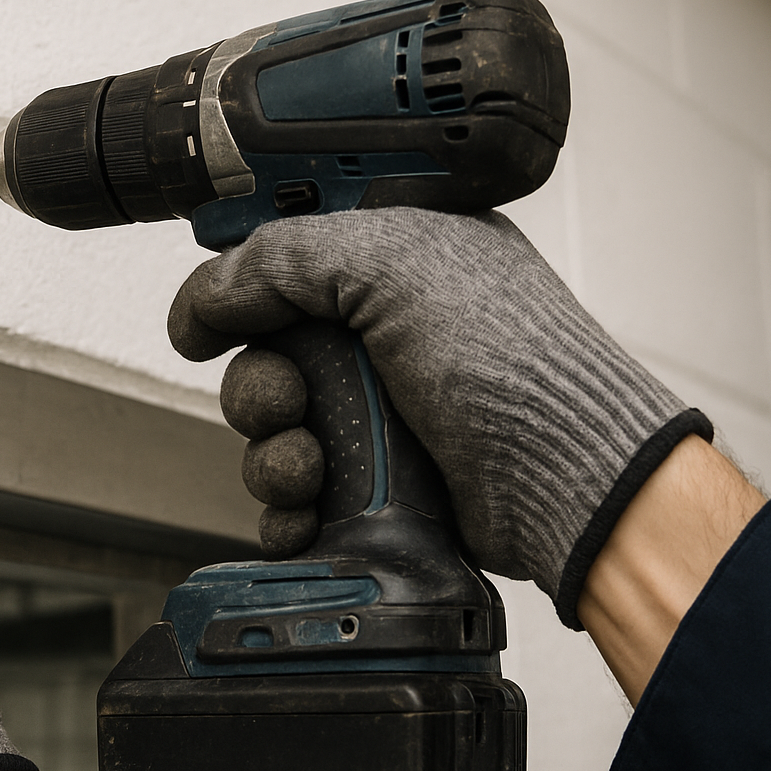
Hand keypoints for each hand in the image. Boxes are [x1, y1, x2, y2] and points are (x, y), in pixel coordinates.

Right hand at [169, 209, 710, 629]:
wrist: (565, 483)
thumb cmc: (513, 364)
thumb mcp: (393, 264)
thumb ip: (284, 258)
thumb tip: (206, 294)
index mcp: (396, 258)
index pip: (287, 259)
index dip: (241, 287)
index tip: (214, 319)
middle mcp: (386, 332)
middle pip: (267, 353)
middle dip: (259, 387)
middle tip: (287, 403)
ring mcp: (384, 410)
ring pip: (276, 430)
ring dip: (273, 455)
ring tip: (309, 469)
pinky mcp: (382, 480)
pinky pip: (299, 493)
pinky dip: (288, 508)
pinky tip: (304, 512)